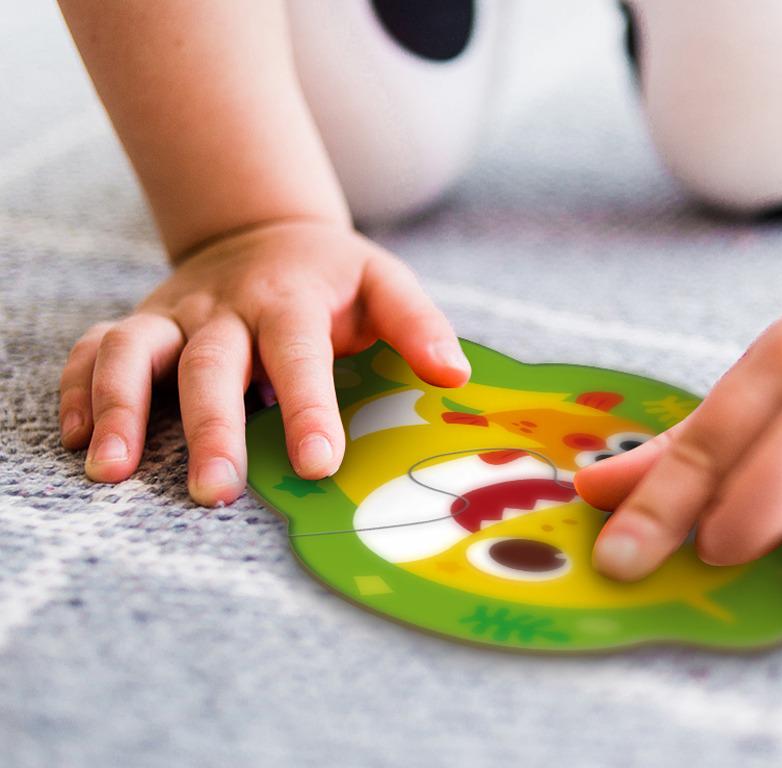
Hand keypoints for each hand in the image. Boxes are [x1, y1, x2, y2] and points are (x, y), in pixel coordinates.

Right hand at [59, 220, 469, 505]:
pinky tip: (79, 438)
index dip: (308, 408)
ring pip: (133, 351)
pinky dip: (80, 388)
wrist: (263, 232)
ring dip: (120, 406)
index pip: (298, 353)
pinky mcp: (141, 324)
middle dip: (211, 428)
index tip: (318, 464)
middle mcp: (224, 308)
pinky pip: (93, 349)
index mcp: (289, 299)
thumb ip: (416, 323)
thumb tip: (453, 375)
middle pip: (211, 364)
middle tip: (214, 493)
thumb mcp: (382, 281)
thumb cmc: (330, 276)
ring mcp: (174, 315)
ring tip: (112, 470)